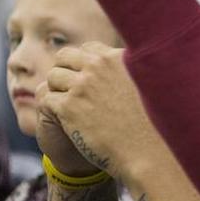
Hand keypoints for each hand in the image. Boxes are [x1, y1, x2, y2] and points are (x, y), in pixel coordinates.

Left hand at [40, 42, 160, 181]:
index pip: (89, 48)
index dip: (84, 63)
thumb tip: (126, 62)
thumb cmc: (152, 124)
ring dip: (58, 90)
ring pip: (53, 76)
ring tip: (69, 107)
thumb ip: (131, 71)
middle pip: (64, 56)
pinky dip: (52, 109)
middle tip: (70, 90)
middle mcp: (99, 67)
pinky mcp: (68, 107)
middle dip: (65, 71)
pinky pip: (47, 99)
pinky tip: (64, 120)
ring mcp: (82, 86)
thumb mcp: (148, 86)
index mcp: (118, 58)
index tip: (88, 79)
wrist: (146, 152)